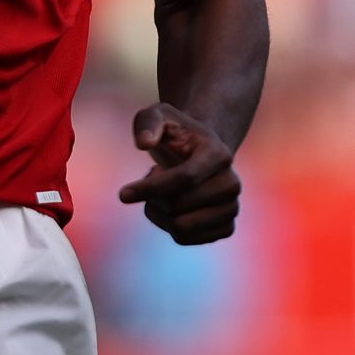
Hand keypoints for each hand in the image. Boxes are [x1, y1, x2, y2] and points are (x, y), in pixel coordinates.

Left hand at [117, 102, 238, 244]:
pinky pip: (185, 239)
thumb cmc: (175, 134)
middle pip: (178, 206)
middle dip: (154, 197)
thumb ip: (147, 123)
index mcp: (219, 154)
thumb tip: (144, 143)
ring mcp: (231, 208)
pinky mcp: (225, 227)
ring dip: (160, 212)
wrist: (198, 153)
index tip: (122, 194)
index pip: (185, 178)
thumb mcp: (157, 115)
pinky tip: (172, 207)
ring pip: (181, 228)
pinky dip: (168, 226)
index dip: (152, 188)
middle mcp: (232, 183)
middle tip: (155, 177)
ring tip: (165, 192)